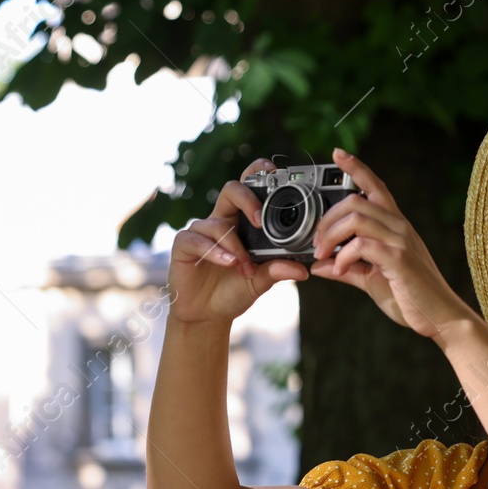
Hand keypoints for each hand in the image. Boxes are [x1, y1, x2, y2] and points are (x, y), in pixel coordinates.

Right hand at [167, 156, 309, 324]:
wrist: (208, 314)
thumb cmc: (233, 291)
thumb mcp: (260, 281)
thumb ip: (277, 271)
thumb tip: (303, 270)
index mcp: (241, 222)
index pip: (249, 188)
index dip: (258, 174)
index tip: (275, 174)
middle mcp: (221, 221)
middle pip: (231, 190)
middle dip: (248, 200)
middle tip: (261, 221)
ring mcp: (201, 231)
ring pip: (218, 224)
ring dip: (235, 246)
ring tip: (245, 268)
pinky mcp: (184, 245)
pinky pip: (198, 240)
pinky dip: (215, 251)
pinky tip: (228, 263)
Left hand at [308, 149, 475, 340]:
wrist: (441, 318)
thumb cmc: (411, 299)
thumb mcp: (372, 280)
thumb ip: (347, 269)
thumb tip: (320, 266)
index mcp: (395, 227)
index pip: (375, 187)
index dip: (356, 168)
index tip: (337, 153)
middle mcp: (399, 226)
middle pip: (354, 201)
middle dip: (326, 220)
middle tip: (316, 244)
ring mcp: (400, 240)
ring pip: (356, 217)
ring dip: (330, 235)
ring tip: (323, 255)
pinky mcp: (399, 258)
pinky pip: (361, 244)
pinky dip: (343, 257)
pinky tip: (340, 270)